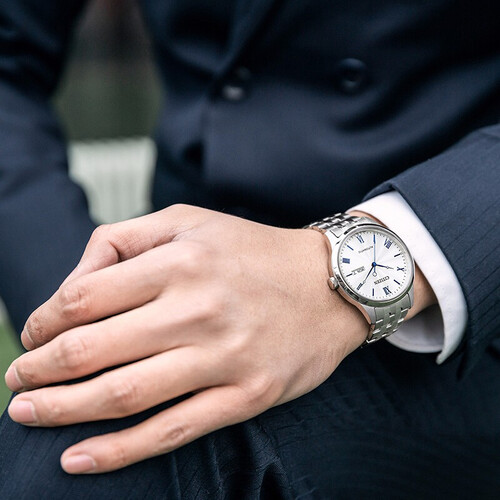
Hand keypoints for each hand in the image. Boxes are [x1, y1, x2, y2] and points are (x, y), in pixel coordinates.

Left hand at [5, 205, 367, 473]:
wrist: (327, 285)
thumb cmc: (252, 251)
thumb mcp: (188, 223)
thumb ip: (122, 240)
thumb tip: (72, 287)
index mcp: (180, 261)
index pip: (85, 297)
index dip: (45, 321)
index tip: (34, 335)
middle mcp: (198, 308)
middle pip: (92, 349)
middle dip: (39, 370)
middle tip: (17, 381)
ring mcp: (224, 357)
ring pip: (124, 394)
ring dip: (62, 410)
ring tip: (27, 414)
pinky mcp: (246, 395)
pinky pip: (172, 430)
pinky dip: (119, 452)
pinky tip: (78, 459)